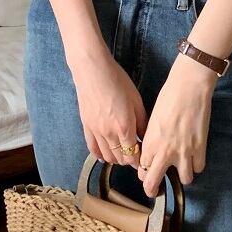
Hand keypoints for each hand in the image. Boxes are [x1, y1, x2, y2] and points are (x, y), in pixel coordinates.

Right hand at [70, 50, 147, 167]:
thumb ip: (141, 122)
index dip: (140, 160)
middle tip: (136, 154)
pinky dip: (100, 155)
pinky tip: (105, 155)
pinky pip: (92, 149)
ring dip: (116, 158)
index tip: (145, 157)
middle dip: (129, 160)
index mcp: (124, 127)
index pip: (133, 155)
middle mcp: (109, 134)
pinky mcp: (86, 127)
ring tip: (123, 153)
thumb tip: (145, 137)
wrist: (93, 71)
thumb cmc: (118, 81)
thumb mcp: (136, 100)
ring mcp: (95, 132)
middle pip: (120, 158)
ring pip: (106, 156)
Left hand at [138, 53, 216, 197]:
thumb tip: (154, 149)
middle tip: (156, 189)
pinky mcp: (200, 148)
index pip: (142, 170)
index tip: (147, 171)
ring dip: (183, 175)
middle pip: (153, 182)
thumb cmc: (169, 97)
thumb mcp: (153, 120)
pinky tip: (195, 155)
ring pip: (184, 179)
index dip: (144, 172)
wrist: (189, 87)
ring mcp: (184, 152)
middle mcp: (164, 152)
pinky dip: (197, 164)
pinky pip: (199, 167)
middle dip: (153, 189)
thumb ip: (152, 139)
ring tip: (182, 167)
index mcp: (149, 143)